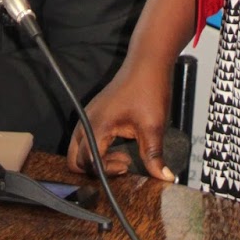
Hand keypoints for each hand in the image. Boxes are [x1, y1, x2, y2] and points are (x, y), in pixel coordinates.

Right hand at [66, 58, 174, 181]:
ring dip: (95, 158)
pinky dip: (96, 148)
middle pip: (75, 159)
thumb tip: (164, 178)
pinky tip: (118, 146)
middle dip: (95, 169)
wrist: (147, 62)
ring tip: (122, 155)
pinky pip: (85, 138)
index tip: (127, 165)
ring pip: (78, 149)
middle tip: (121, 164)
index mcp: (98, 125)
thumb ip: (154, 157)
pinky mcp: (94, 113)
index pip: (88, 161)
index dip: (106, 171)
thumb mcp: (153, 127)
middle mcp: (87, 120)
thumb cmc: (148, 87)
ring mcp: (89, 116)